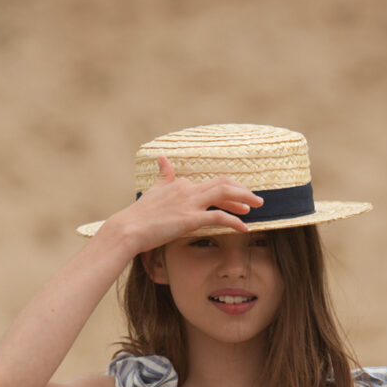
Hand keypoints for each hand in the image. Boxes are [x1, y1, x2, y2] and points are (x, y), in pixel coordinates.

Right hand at [105, 155, 263, 254]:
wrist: (128, 229)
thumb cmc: (139, 215)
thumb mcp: (153, 190)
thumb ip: (163, 175)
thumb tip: (162, 158)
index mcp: (181, 184)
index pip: (212, 183)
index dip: (230, 190)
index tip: (240, 200)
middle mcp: (188, 189)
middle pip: (223, 183)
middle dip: (243, 191)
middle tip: (257, 200)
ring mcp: (190, 203)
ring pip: (225, 193)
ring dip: (244, 199)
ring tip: (257, 208)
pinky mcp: (190, 219)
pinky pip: (219, 216)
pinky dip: (235, 221)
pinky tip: (244, 228)